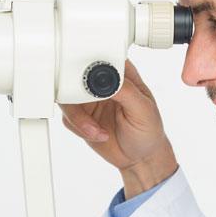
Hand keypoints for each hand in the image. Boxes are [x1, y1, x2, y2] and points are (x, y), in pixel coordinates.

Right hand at [60, 60, 177, 197]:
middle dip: (75, 93)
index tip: (86, 76)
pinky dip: (80, 128)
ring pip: (67, 99)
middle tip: (86, 107)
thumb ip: (126, 91)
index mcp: (121, 75)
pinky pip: (67, 118)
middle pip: (76, 75)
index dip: (89, 62)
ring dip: (78, 117)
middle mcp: (103, 84)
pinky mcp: (80, 117)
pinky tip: (98, 134)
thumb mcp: (143, 109)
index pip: (101, 58)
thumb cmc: (148, 130)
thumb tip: (108, 77)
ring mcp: (89, 100)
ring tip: (95, 130)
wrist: (139, 158)